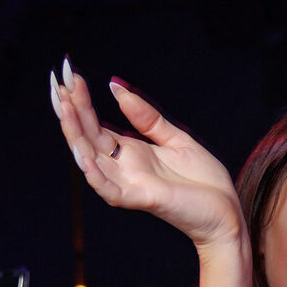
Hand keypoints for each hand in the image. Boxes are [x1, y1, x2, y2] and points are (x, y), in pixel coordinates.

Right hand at [50, 59, 244, 250]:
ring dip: (75, 135)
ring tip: (64, 108)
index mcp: (131, 152)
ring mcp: (130, 184)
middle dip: (71, 110)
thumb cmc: (204, 182)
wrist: (228, 212)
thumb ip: (147, 117)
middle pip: (87, 137)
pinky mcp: (143, 200)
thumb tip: (117, 88)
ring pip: (91, 160)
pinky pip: (110, 191)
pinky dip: (96, 176)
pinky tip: (84, 156)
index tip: (71, 74)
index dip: (81, 101)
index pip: (95, 125)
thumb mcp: (176, 139)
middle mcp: (124, 168)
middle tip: (59, 82)